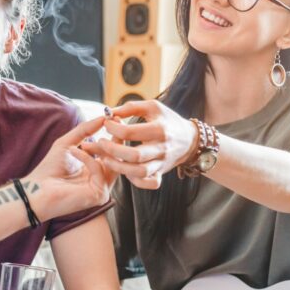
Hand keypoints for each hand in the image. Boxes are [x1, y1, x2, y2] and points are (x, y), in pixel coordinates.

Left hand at [25, 117, 114, 219]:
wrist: (37, 189)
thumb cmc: (50, 169)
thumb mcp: (68, 143)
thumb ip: (85, 129)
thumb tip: (103, 116)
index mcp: (97, 169)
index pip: (114, 151)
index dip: (116, 135)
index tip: (114, 118)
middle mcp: (103, 179)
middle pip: (119, 157)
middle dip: (113, 139)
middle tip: (110, 124)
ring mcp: (102, 188)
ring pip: (113, 162)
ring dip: (100, 148)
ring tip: (85, 143)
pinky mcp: (99, 194)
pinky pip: (99, 169)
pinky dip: (87, 157)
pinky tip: (74, 152)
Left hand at [81, 101, 197, 189]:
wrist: (189, 139)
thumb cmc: (166, 120)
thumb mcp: (152, 107)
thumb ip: (130, 107)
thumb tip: (109, 112)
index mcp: (159, 129)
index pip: (130, 132)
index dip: (113, 128)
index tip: (106, 124)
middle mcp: (162, 148)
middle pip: (134, 155)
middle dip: (113, 150)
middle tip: (101, 143)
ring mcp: (162, 163)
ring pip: (139, 172)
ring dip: (119, 167)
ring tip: (105, 159)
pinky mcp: (161, 173)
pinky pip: (149, 183)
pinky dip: (135, 180)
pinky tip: (125, 171)